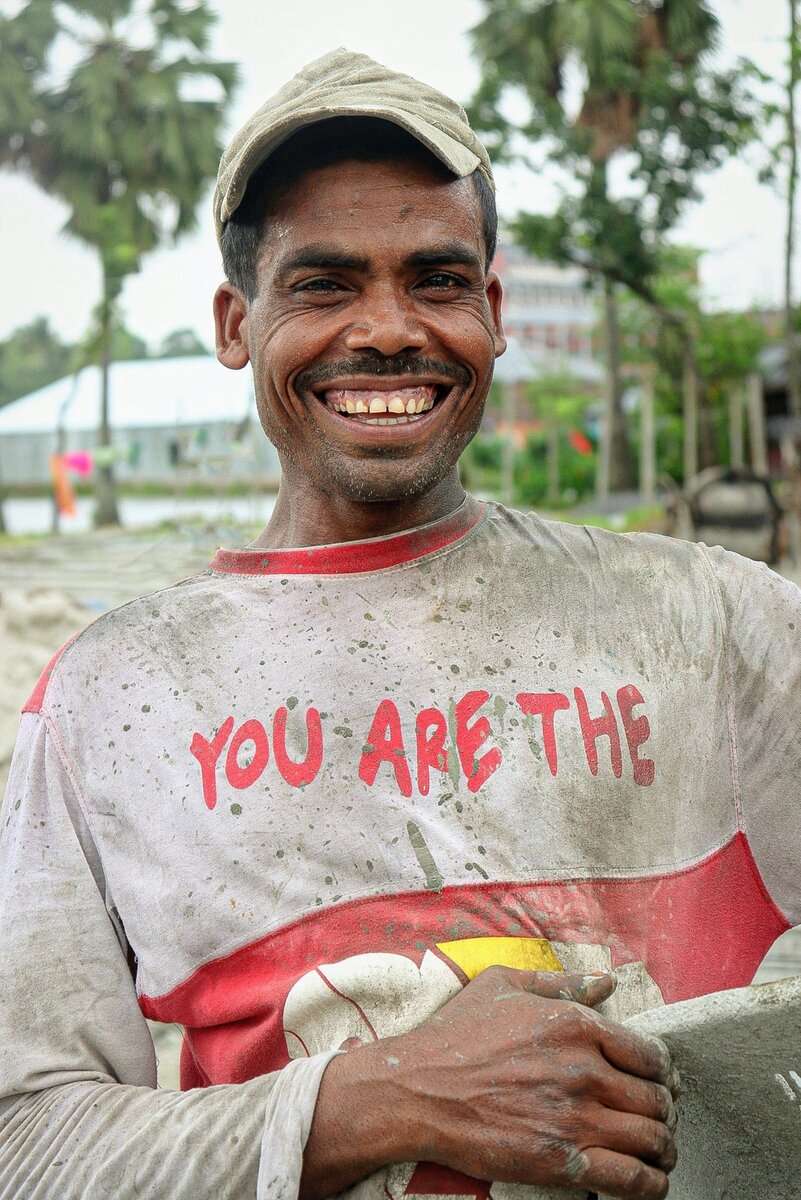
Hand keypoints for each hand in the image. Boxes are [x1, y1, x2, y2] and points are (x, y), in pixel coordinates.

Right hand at [385, 966, 677, 1199]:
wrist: (417, 1090)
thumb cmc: (457, 1034)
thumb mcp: (504, 986)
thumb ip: (560, 982)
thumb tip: (606, 981)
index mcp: (575, 1024)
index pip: (649, 1053)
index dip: (660, 1071)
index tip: (657, 1080)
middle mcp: (584, 1069)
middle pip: (656, 1099)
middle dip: (664, 1110)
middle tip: (658, 1117)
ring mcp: (575, 1117)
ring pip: (651, 1138)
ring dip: (664, 1147)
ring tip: (659, 1150)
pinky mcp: (563, 1162)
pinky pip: (631, 1179)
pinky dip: (652, 1184)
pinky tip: (650, 1181)